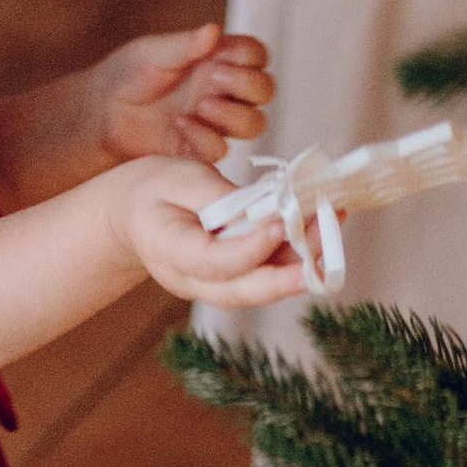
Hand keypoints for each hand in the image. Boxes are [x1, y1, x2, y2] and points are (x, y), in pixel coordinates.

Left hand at [89, 22, 274, 166]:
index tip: (222, 56)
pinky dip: (205, 137)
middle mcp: (222, 91)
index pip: (257, 55)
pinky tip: (179, 126)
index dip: (250, 56)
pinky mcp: (200, 149)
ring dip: (233, 114)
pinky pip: (221, 149)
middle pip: (265, 91)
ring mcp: (214, 121)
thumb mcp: (155, 52)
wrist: (101, 112)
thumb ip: (187, 44)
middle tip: (215, 79)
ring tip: (201, 105)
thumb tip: (214, 29)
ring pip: (254, 124)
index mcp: (217, 60)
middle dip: (248, 85)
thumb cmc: (128, 74)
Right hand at [111, 155, 307, 309]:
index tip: (281, 223)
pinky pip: (265, 274)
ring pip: (261, 286)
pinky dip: (296, 255)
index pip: (215, 262)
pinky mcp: (233, 278)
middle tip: (324, 244)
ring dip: (301, 261)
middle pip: (245, 290)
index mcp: (170, 254)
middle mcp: (194, 281)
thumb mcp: (177, 177)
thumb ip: (215, 195)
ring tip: (334, 222)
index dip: (251, 248)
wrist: (132, 216)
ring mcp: (214, 286)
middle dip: (289, 273)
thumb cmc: (152, 191)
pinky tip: (322, 226)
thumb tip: (260, 208)